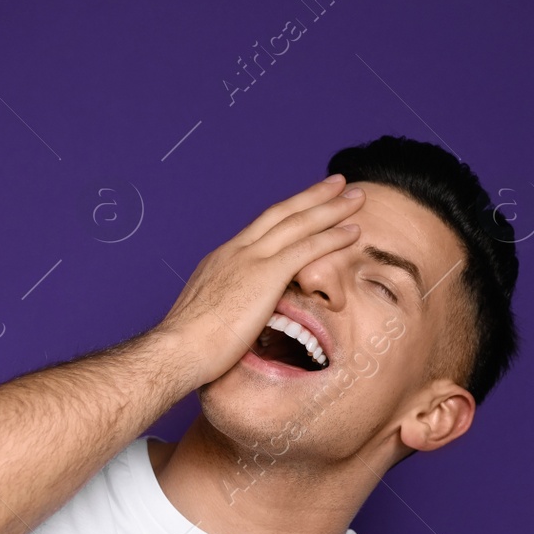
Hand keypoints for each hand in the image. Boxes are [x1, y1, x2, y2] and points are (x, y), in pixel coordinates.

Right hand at [155, 173, 364, 386]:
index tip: (306, 205)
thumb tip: (242, 319)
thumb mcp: (210, 316)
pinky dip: (332, 237)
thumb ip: (230, 308)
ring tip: (356, 196)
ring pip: (298, 223)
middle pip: (281, 213)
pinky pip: (306, 249)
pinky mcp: (265, 275)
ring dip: (331, 208)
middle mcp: (236, 251)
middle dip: (313, 196)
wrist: (177, 350)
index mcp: (222, 259)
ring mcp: (250, 260)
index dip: (288, 214)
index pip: (261, 228)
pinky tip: (353, 232)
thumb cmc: (188, 348)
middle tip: (338, 183)